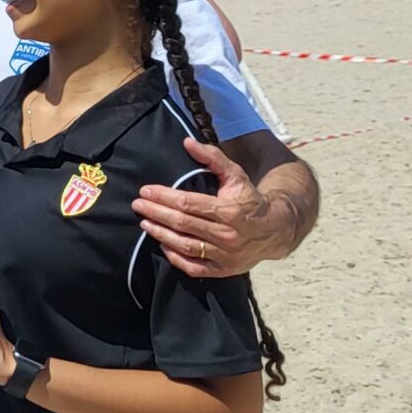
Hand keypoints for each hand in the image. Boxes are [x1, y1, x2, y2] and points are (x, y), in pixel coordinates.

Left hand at [133, 138, 286, 277]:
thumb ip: (212, 158)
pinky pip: (194, 268)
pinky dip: (175, 257)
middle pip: (183, 224)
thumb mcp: (236, 175)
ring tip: (144, 223)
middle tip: (137, 205)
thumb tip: (187, 142)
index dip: (164, 197)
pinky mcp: (223, 270)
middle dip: (156, 213)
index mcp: (230, 211)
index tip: (145, 191)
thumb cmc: (249, 199)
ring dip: (161, 235)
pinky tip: (162, 244)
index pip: (189, 204)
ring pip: (185, 246)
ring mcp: (225, 255)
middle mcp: (228, 235)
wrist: (275, 230)